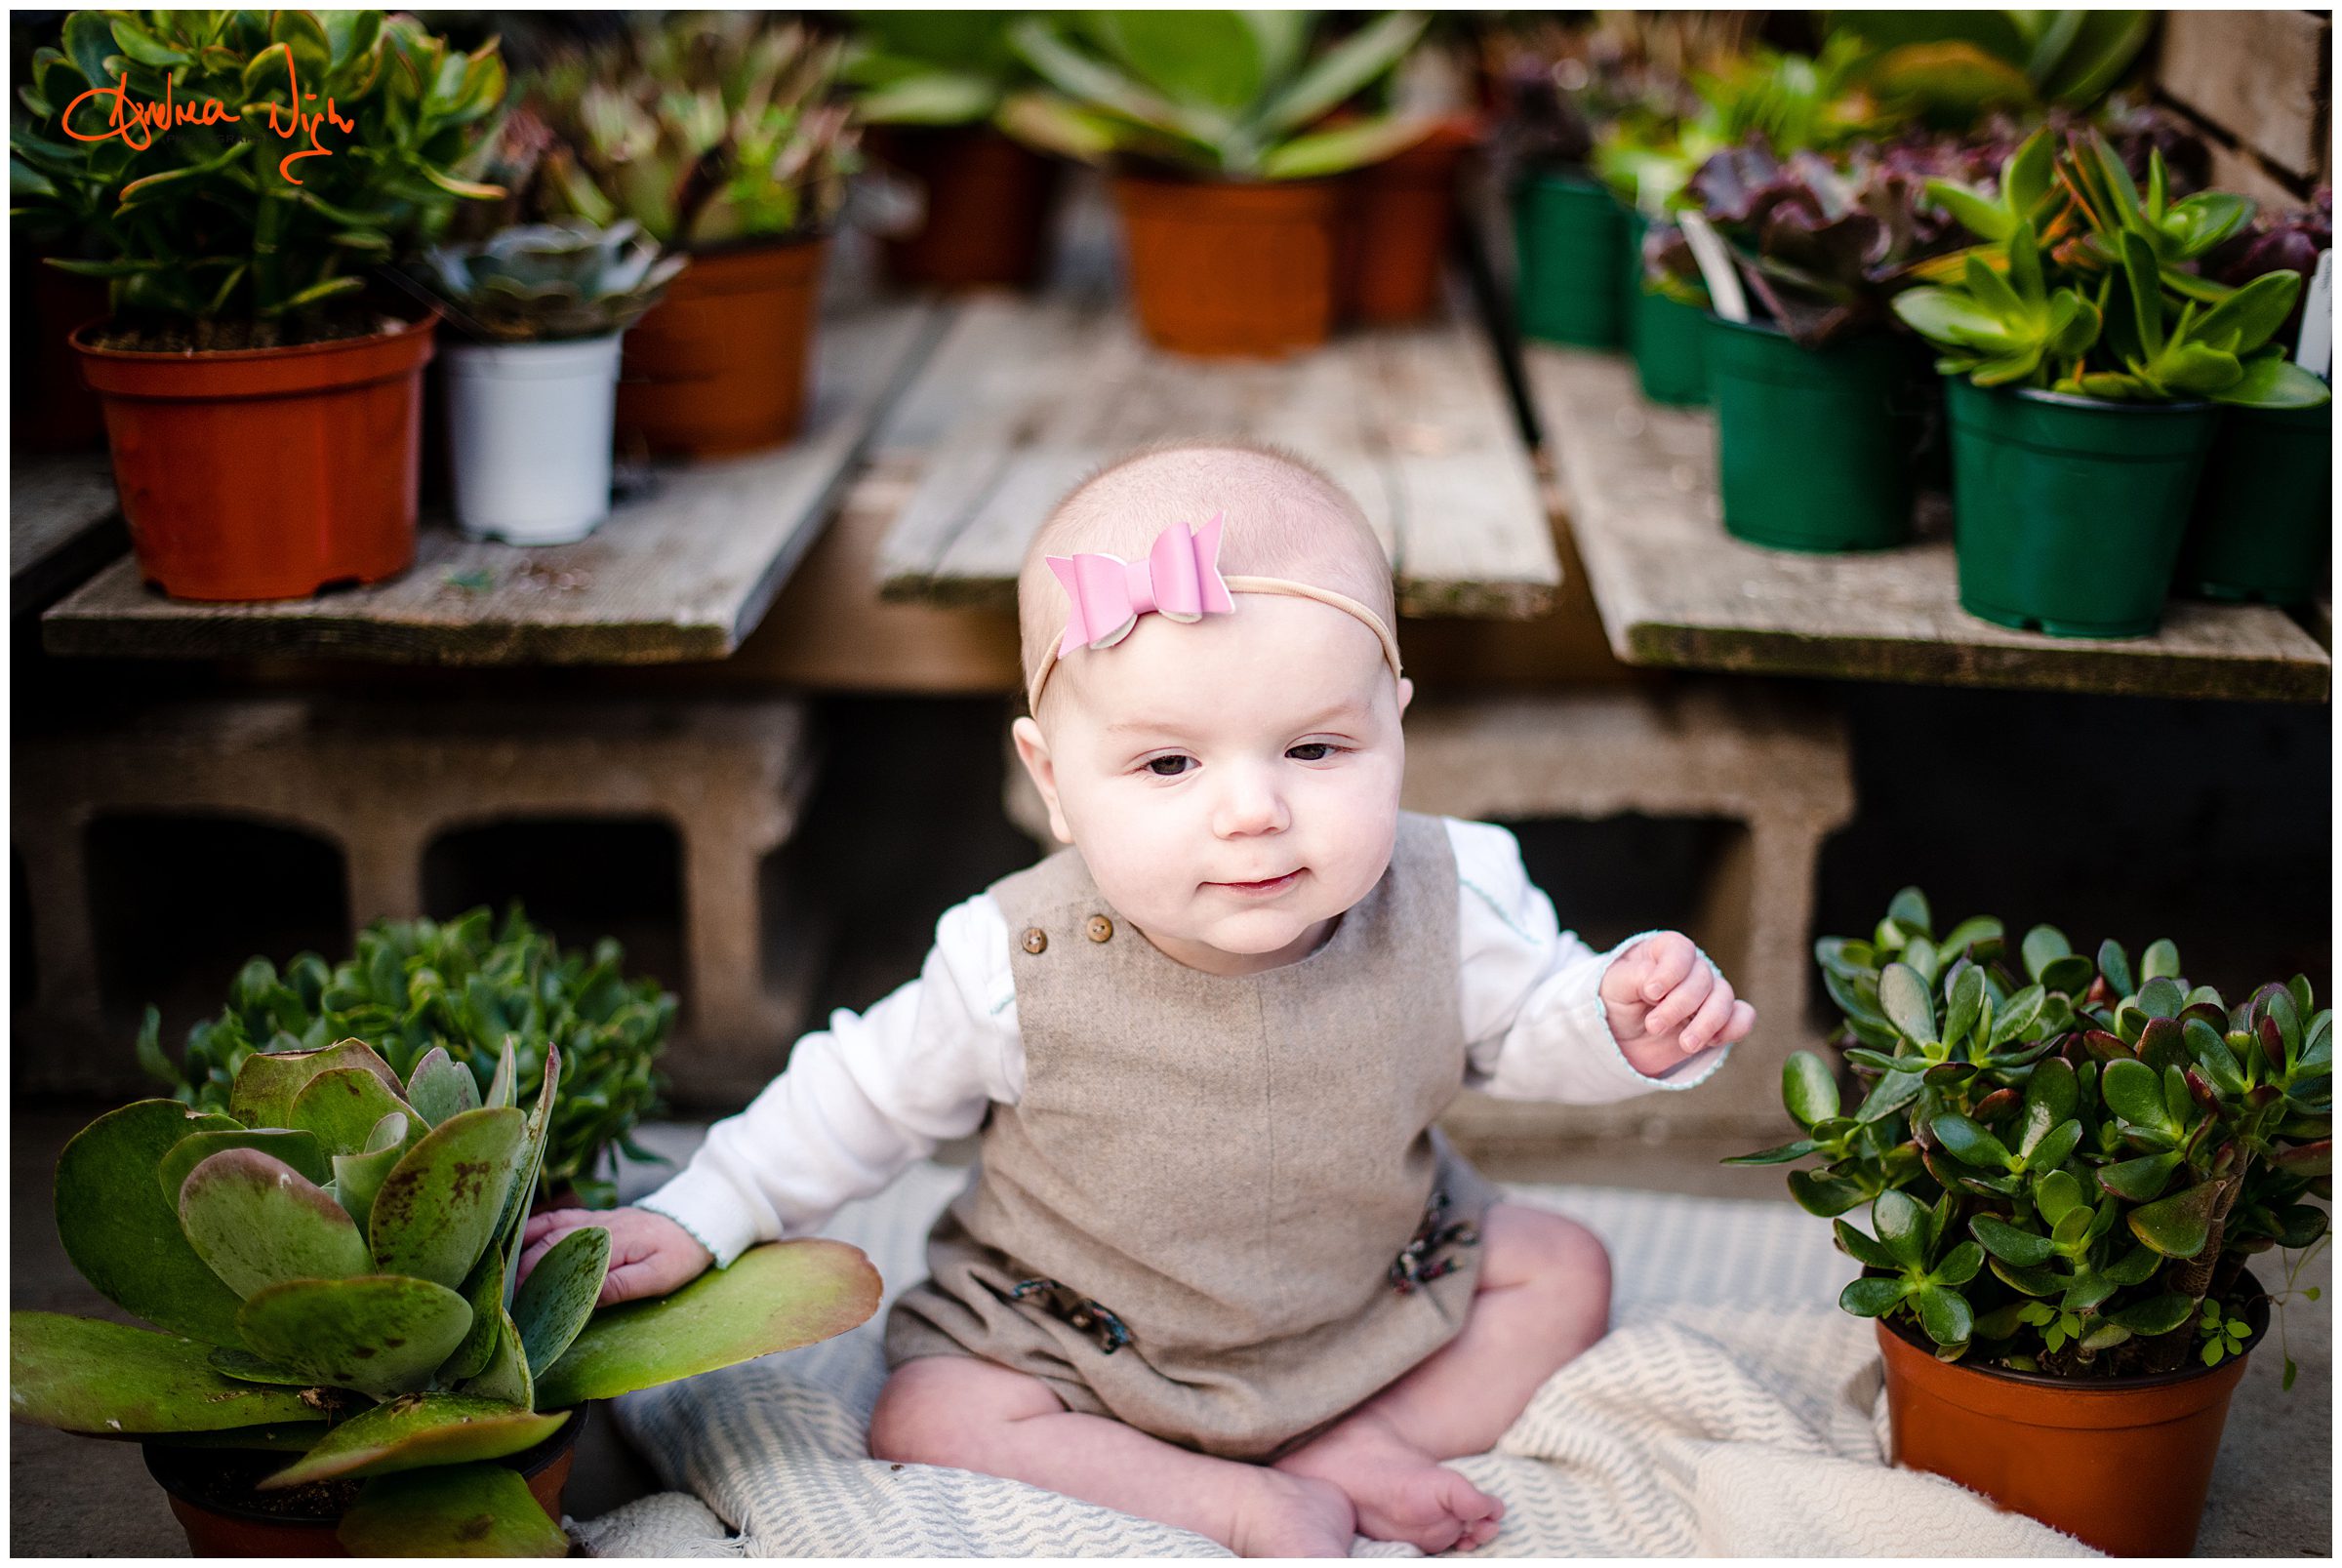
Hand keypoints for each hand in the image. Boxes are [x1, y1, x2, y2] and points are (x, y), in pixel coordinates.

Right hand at [518, 1206, 713, 1306]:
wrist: (696, 1222)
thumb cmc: (679, 1254)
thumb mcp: (657, 1277)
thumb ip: (621, 1286)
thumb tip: (583, 1300)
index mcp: (608, 1241)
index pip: (559, 1260)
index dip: (534, 1282)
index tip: (515, 1304)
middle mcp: (594, 1225)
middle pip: (546, 1245)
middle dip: (520, 1270)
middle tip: (501, 1298)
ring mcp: (591, 1219)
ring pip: (546, 1229)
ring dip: (521, 1249)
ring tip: (498, 1273)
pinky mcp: (592, 1219)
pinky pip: (556, 1220)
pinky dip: (533, 1230)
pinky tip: (516, 1242)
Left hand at [1599, 932, 1754, 1078]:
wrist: (1624, 1037)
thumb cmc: (1618, 1001)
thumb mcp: (1614, 987)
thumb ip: (1634, 977)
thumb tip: (1655, 980)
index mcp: (1664, 951)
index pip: (1680, 950)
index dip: (1670, 971)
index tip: (1651, 994)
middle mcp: (1690, 968)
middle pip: (1701, 978)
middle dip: (1679, 1006)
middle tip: (1654, 1026)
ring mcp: (1708, 992)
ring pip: (1724, 997)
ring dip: (1707, 1022)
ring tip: (1685, 1044)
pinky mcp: (1721, 1018)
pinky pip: (1743, 1016)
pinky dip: (1735, 1028)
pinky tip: (1713, 1042)